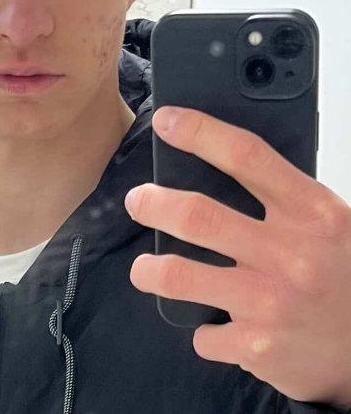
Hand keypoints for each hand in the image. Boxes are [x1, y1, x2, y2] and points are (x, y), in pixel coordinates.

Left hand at [124, 106, 350, 410]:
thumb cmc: (345, 274)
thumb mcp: (328, 221)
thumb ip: (282, 195)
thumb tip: (216, 158)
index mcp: (311, 212)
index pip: (246, 156)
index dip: (198, 132)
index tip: (166, 121)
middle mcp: (290, 254)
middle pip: (198, 216)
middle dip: (154, 203)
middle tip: (138, 200)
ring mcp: (270, 303)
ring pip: (180, 276)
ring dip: (149, 270)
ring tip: (144, 268)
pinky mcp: (258, 347)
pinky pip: (204, 335)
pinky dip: (203, 330)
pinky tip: (212, 324)